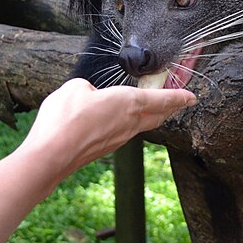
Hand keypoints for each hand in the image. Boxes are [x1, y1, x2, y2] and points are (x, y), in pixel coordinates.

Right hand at [19, 79, 196, 178]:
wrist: (51, 155)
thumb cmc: (65, 119)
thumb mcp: (75, 88)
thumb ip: (87, 87)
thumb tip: (89, 95)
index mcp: (129, 103)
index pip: (162, 99)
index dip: (178, 96)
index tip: (191, 96)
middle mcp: (130, 123)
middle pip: (158, 115)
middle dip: (169, 107)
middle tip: (176, 102)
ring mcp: (120, 138)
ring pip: (143, 125)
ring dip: (150, 116)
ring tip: (151, 108)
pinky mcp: (107, 148)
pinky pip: (126, 132)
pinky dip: (130, 124)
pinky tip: (120, 120)